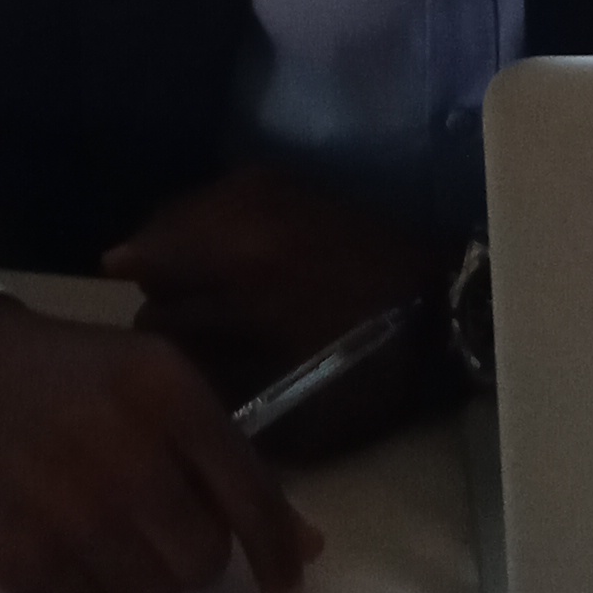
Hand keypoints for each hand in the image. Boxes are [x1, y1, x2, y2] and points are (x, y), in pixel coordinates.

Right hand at [0, 295, 320, 592]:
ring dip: (149, 589)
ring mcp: (63, 507)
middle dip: (194, 559)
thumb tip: (307, 551)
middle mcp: (118, 448)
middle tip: (165, 537)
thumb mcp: (160, 385)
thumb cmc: (79, 380)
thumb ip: (231, 463)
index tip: (284, 588)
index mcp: (165, 392)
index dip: (275, 552)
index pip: (247, 494)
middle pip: (201, 561)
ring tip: (120, 550)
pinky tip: (85, 569)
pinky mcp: (15, 555)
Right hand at [108, 162, 455, 432]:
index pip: (158, 320)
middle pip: (151, 263)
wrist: (441, 300)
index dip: (159, 353)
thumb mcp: (300, 413)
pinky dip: (193, 227)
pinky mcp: (271, 179)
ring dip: (167, 258)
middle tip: (178, 330)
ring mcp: (253, 194)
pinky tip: (209, 257)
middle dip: (159, 300)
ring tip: (185, 291)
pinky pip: (204, 199)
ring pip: (169, 222)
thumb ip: (224, 397)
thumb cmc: (373, 368)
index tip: (168, 369)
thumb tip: (171, 383)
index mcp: (243, 289)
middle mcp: (237, 228)